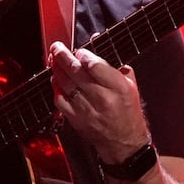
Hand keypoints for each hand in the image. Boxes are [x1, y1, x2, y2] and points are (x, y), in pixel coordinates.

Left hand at [48, 41, 150, 163]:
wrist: (124, 142)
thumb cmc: (128, 111)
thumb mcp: (130, 85)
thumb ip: (114, 63)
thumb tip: (97, 41)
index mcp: (119, 88)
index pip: (96, 66)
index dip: (84, 55)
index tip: (80, 51)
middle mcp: (102, 99)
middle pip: (77, 73)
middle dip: (63, 57)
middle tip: (57, 47)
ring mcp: (87, 110)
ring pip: (65, 85)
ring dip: (57, 70)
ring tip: (53, 59)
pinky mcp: (76, 119)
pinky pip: (60, 100)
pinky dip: (56, 88)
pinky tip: (55, 79)